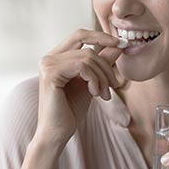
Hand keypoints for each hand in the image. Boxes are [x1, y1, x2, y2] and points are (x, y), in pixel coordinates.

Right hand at [35, 29, 121, 146]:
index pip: (80, 35)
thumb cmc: (72, 109)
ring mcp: (48, 64)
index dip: (101, 36)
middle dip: (106, 66)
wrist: (58, 133)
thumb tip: (117, 45)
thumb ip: (102, 62)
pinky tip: (95, 94)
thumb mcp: (92, 81)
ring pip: (88, 58)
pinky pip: (83, 67)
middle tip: (115, 85)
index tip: (120, 43)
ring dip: (102, 77)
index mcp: (57, 57)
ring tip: (104, 94)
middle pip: (88, 48)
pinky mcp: (51, 73)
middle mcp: (49, 57)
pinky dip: (95, 80)